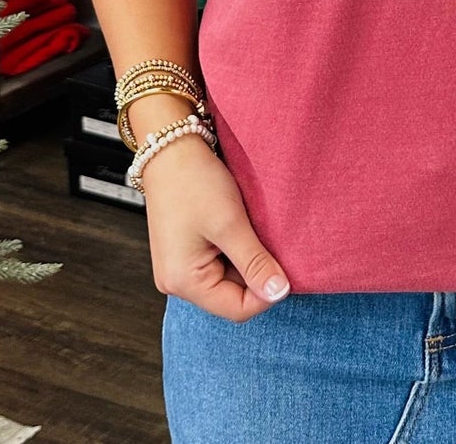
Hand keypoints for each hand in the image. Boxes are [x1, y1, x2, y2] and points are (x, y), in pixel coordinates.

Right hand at [143, 134, 291, 322]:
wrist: (170, 147)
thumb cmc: (193, 181)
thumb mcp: (230, 223)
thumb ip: (255, 262)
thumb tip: (279, 293)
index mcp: (183, 282)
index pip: (238, 309)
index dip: (267, 291)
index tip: (286, 265)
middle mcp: (176, 281)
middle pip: (232, 295)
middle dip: (255, 271)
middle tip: (268, 239)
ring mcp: (180, 266)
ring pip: (228, 277)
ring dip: (246, 257)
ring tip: (250, 228)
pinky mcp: (185, 251)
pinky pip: (218, 262)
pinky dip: (235, 248)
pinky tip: (239, 226)